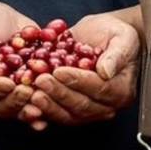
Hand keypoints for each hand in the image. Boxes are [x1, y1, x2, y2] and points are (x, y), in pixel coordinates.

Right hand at [0, 2, 40, 125]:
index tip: (6, 84)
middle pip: (3, 107)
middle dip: (17, 101)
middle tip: (28, 91)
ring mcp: (12, 96)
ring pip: (22, 107)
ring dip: (34, 107)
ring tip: (45, 100)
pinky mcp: (30, 89)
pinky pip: (39, 99)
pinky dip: (50, 102)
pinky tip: (59, 100)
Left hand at [24, 13, 139, 126]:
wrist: (103, 36)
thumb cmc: (115, 35)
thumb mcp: (123, 37)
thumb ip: (117, 54)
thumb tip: (106, 70)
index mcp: (121, 89)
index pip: (99, 89)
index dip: (78, 80)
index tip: (59, 71)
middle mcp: (106, 106)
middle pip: (82, 105)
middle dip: (59, 93)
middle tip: (40, 80)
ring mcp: (88, 111)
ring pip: (67, 115)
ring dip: (47, 105)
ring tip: (30, 91)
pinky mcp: (71, 111)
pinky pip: (56, 114)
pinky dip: (41, 109)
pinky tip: (27, 100)